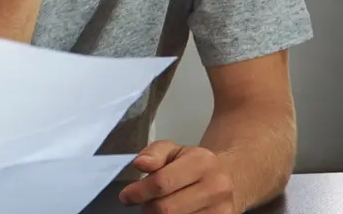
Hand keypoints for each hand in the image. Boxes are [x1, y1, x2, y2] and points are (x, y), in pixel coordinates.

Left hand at [119, 140, 236, 213]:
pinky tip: (174, 211)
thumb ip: (153, 153)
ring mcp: (222, 209)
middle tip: (143, 202)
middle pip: (167, 209)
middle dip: (147, 207)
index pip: (162, 182)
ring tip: (160, 204)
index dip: (139, 192)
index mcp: (202, 162)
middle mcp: (216, 186)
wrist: (230, 177)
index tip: (126, 196)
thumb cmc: (193, 163)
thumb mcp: (172, 149)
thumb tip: (140, 164)